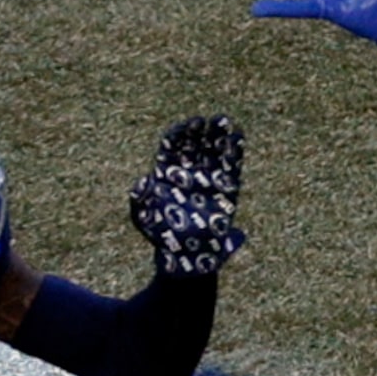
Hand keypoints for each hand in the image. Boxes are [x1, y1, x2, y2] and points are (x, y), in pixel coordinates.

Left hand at [128, 114, 248, 275]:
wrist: (185, 255)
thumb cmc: (161, 236)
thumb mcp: (142, 216)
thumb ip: (139, 198)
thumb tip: (143, 180)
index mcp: (167, 172)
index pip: (173, 145)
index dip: (180, 133)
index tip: (187, 125)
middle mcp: (189, 172)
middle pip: (195, 144)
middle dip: (201, 130)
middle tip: (207, 119)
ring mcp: (208, 179)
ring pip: (214, 151)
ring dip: (218, 135)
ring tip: (223, 120)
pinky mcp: (226, 190)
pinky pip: (231, 167)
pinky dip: (235, 151)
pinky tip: (237, 136)